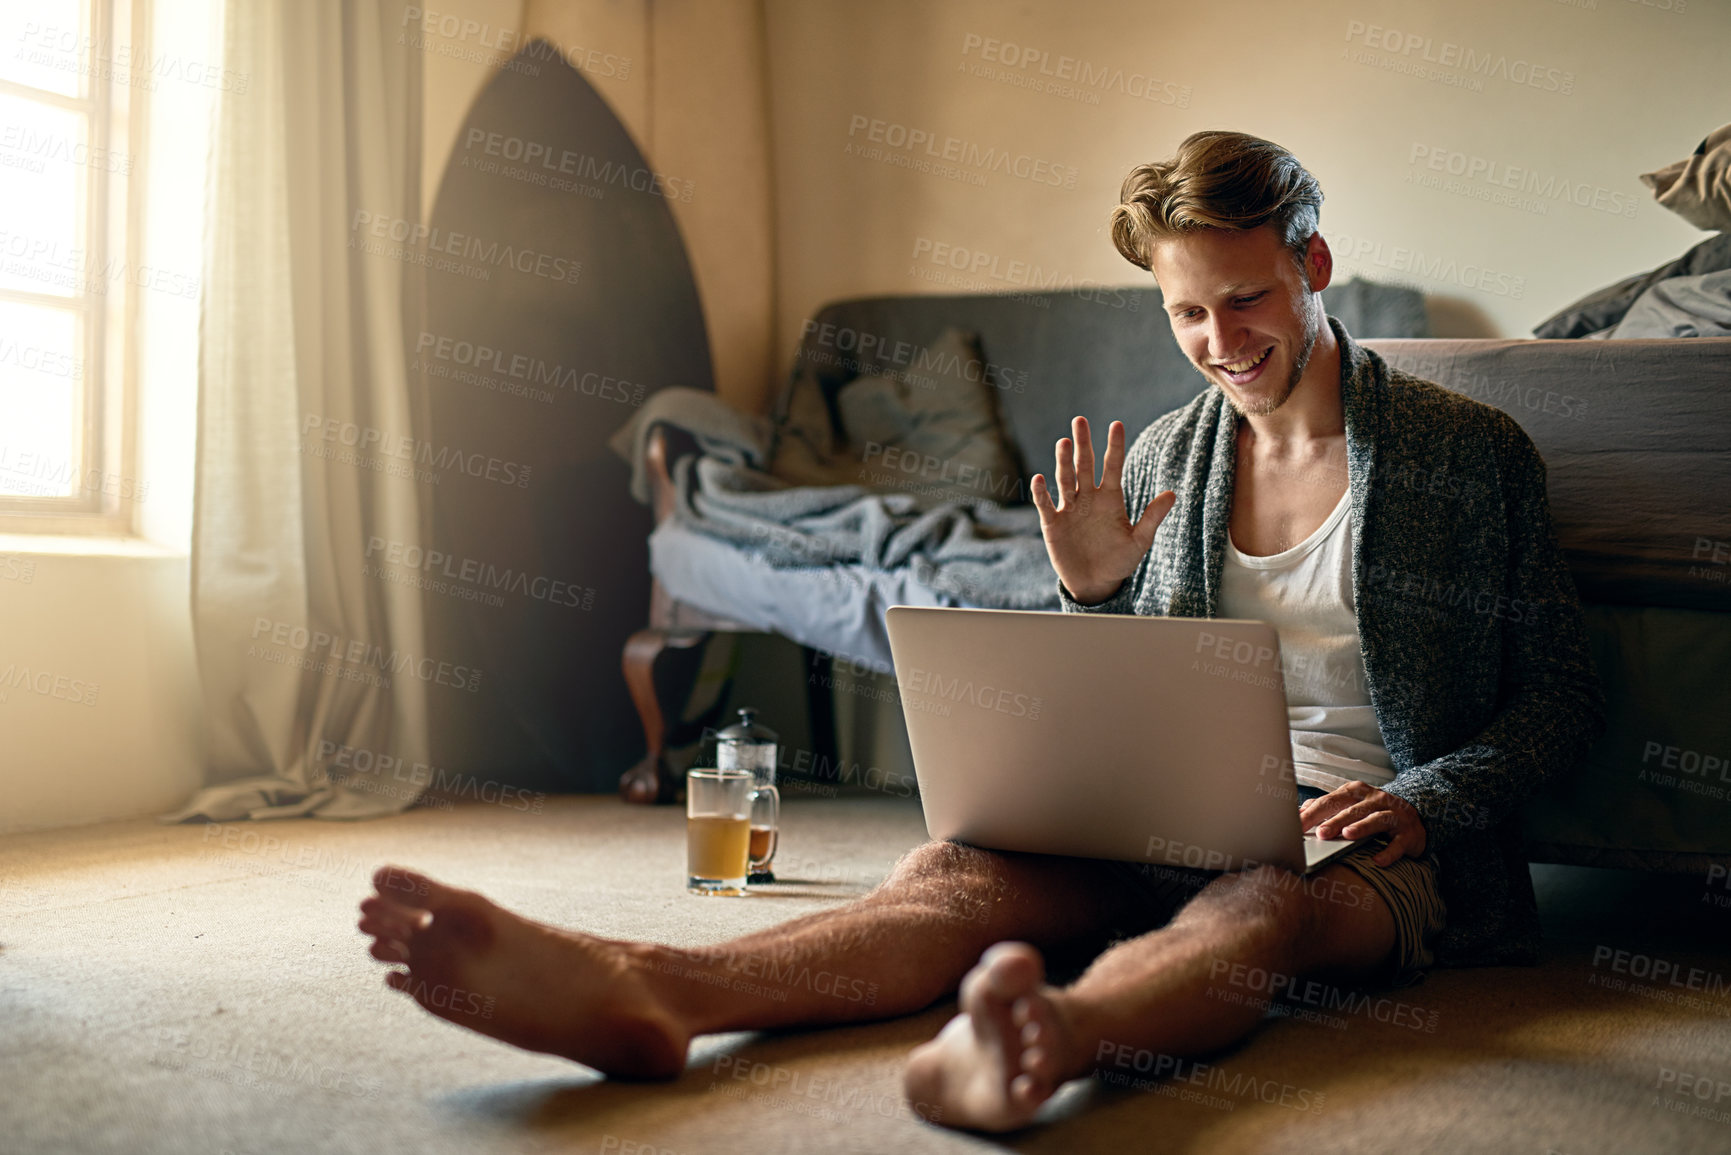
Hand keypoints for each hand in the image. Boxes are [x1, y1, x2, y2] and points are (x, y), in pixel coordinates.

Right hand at [1031, 417, 1174, 604]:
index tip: (1117, 424)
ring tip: (1064, 442)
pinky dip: (1042, 492)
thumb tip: (1172, 494)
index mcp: (1110, 498)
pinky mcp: (1053, 523)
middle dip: (1083, 444)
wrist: (1095, 583)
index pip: (1112, 467)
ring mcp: (1069, 509)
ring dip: (1063, 462)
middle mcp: (1088, 498)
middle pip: (1084, 466)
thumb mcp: (1139, 541)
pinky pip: (1046, 504)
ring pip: (1065, 480)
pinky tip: (1040, 478)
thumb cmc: (1119, 561)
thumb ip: (1152, 517)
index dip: (1114, 447)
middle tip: (1080, 420)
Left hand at [1300, 781, 1427, 866]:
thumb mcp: (1351, 806)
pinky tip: (1377, 860)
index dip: (1313, 813)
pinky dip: (1388, 852)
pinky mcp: (1407, 833)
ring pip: (1376, 819)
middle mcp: (1375, 799)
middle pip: (1351, 808)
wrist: (1415, 819)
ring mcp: (1394, 814)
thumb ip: (1326, 808)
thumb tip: (1299, 813)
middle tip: (1320, 833)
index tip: (1297, 825)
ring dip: (1361, 827)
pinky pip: (1398, 843)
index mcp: (1356, 791)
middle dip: (1335, 820)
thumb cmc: (1374, 813)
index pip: (1330, 800)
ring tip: (1346, 835)